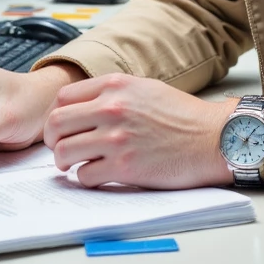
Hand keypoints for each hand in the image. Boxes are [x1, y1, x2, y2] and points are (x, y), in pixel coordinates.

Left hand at [43, 72, 234, 188]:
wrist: (210, 138)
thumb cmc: (181, 115)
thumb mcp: (143, 88)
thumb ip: (111, 93)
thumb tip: (82, 106)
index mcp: (114, 85)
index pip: (62, 98)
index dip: (56, 115)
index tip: (62, 127)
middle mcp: (111, 109)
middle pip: (55, 124)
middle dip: (52, 139)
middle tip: (60, 148)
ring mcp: (116, 139)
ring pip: (64, 152)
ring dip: (65, 161)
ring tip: (75, 164)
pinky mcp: (124, 168)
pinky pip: (85, 176)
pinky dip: (86, 178)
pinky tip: (98, 174)